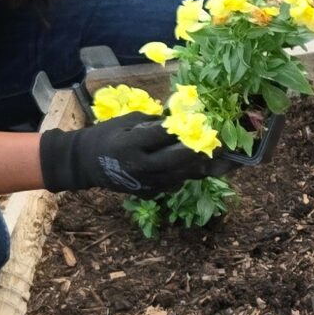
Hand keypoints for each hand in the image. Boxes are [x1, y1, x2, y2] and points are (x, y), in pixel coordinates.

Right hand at [38, 117, 229, 195]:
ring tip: (227, 159)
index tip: (207, 121)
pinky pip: (175, 184)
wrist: (86, 164)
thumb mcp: (127, 121)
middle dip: (202, 151)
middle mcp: (141, 166)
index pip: (165, 136)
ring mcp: (146, 183)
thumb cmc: (107, 135)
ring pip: (182, 176)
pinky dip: (189, 175)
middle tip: (223, 144)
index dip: (187, 129)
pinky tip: (204, 167)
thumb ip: (154, 123)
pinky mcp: (149, 193)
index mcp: (133, 144)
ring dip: (204, 167)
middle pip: (179, 160)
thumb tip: (181, 121)